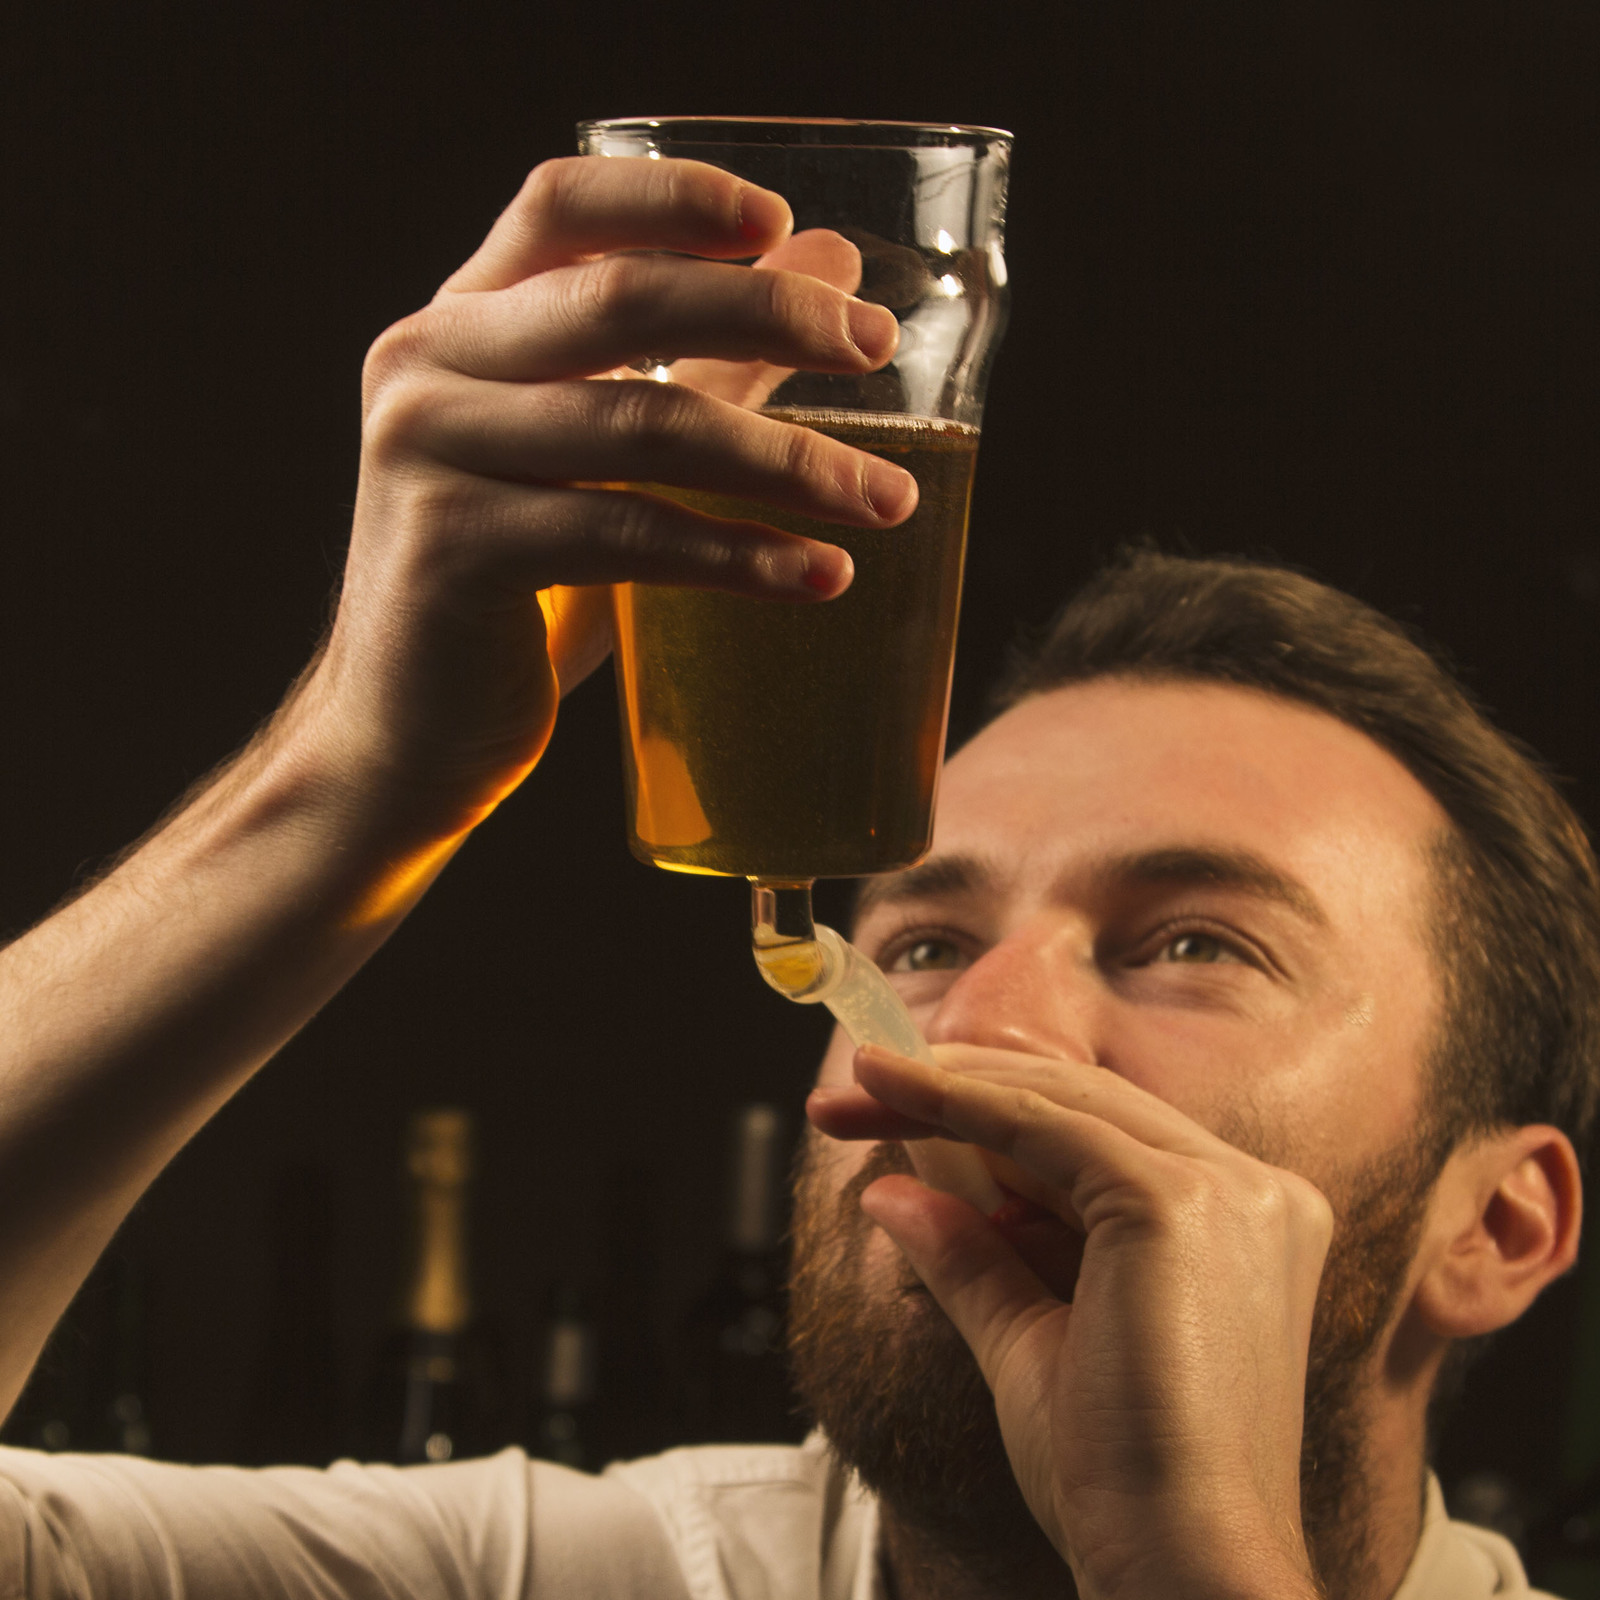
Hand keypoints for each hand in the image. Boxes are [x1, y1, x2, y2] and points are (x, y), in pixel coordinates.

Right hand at [290, 157, 914, 842]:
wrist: (406, 728)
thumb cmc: (519, 588)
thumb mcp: (607, 461)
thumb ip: (706, 358)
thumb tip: (830, 258)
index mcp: (459, 322)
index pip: (561, 205)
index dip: (673, 197)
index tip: (781, 222)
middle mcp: (428, 367)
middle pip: (621, 298)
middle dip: (768, 315)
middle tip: (874, 348)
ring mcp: (429, 457)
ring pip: (642, 426)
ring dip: (786, 461)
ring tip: (888, 498)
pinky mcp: (454, 553)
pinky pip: (627, 537)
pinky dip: (739, 555)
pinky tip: (820, 574)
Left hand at [809, 1044, 1332, 1599]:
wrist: (1178, 1570)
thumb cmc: (1121, 1481)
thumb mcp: (1030, 1344)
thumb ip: (974, 1261)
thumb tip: (893, 1196)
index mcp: (1242, 1225)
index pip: (1098, 1134)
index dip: (988, 1113)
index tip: (893, 1114)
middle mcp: (1251, 1193)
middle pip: (1079, 1102)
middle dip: (954, 1089)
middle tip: (848, 1100)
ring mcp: (1227, 1191)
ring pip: (1061, 1100)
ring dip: (946, 1086)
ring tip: (856, 1090)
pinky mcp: (1177, 1201)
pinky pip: (1043, 1126)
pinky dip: (959, 1102)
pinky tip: (891, 1091)